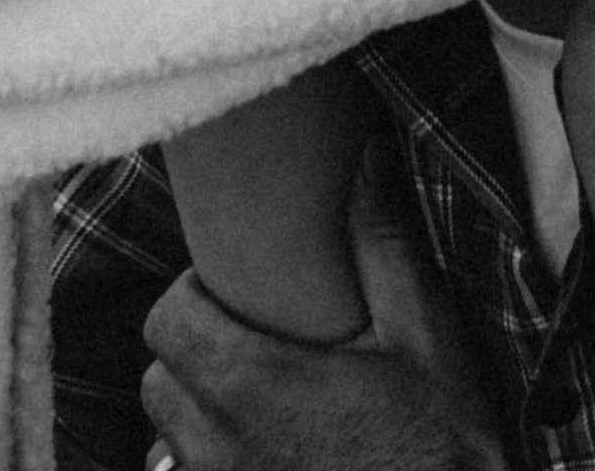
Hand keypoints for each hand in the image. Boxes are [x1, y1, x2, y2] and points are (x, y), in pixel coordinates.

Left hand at [141, 142, 505, 467]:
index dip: (189, 293)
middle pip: (157, 381)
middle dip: (189, 349)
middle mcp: (217, 448)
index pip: (166, 323)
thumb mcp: (424, 331)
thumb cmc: (437, 439)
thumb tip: (371, 153)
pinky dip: (210, 458)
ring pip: (166, 439)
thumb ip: (384, 241)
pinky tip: (263, 445)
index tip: (230, 284)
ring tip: (254, 391)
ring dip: (195, 410)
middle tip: (245, 329)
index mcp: (250, 386)